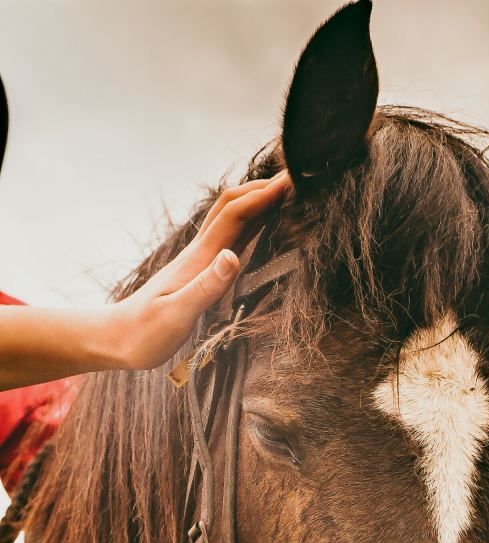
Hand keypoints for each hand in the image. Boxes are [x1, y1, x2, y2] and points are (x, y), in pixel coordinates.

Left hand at [111, 172, 288, 369]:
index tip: (290, 182)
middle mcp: (198, 254)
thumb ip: (206, 286)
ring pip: (228, 219)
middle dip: (260, 189)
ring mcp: (197, 261)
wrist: (118, 339)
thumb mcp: (177, 314)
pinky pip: (227, 239)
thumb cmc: (146, 333)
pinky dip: (247, 224)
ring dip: (254, 202)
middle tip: (292, 179)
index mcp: (198, 259)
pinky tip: (258, 228)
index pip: (234, 216)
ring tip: (281, 195)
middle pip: (230, 206)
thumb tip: (233, 255)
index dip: (262, 197)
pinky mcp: (197, 272)